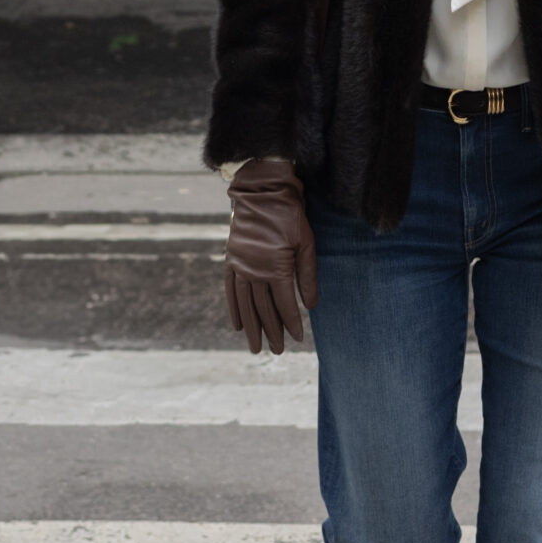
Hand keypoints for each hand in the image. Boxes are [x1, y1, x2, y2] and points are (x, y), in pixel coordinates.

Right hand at [224, 159, 318, 355]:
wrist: (262, 192)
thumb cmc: (290, 216)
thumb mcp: (306, 243)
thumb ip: (307, 276)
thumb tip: (311, 306)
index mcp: (275, 267)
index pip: (284, 304)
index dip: (292, 323)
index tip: (297, 338)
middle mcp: (254, 270)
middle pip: (263, 309)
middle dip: (271, 332)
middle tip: (277, 351)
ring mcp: (240, 265)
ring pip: (245, 304)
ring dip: (251, 328)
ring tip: (255, 347)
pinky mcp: (231, 259)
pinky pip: (230, 290)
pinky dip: (233, 308)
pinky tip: (237, 325)